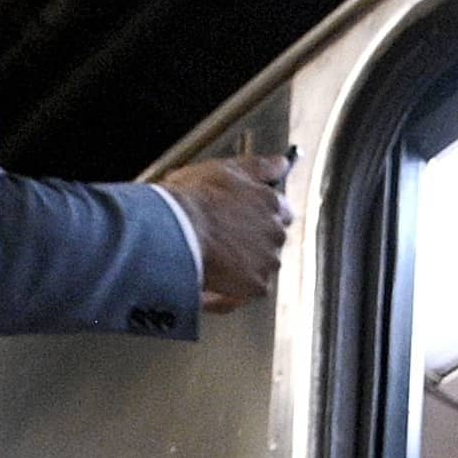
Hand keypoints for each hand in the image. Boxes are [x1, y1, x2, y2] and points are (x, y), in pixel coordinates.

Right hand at [159, 152, 293, 313]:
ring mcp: (268, 260)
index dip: (258, 217)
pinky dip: (226, 294)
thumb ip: (258, 168)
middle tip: (219, 243)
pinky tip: (205, 285)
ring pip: (258, 268)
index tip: (242, 220)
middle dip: (249, 244)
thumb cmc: (193, 198)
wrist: (176, 231)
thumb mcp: (225, 170)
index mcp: (271, 202)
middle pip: (270, 242)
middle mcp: (276, 232)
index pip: (280, 211)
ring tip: (208, 264)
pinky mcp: (256, 286)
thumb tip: (282, 163)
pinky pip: (243, 294)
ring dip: (238, 268)